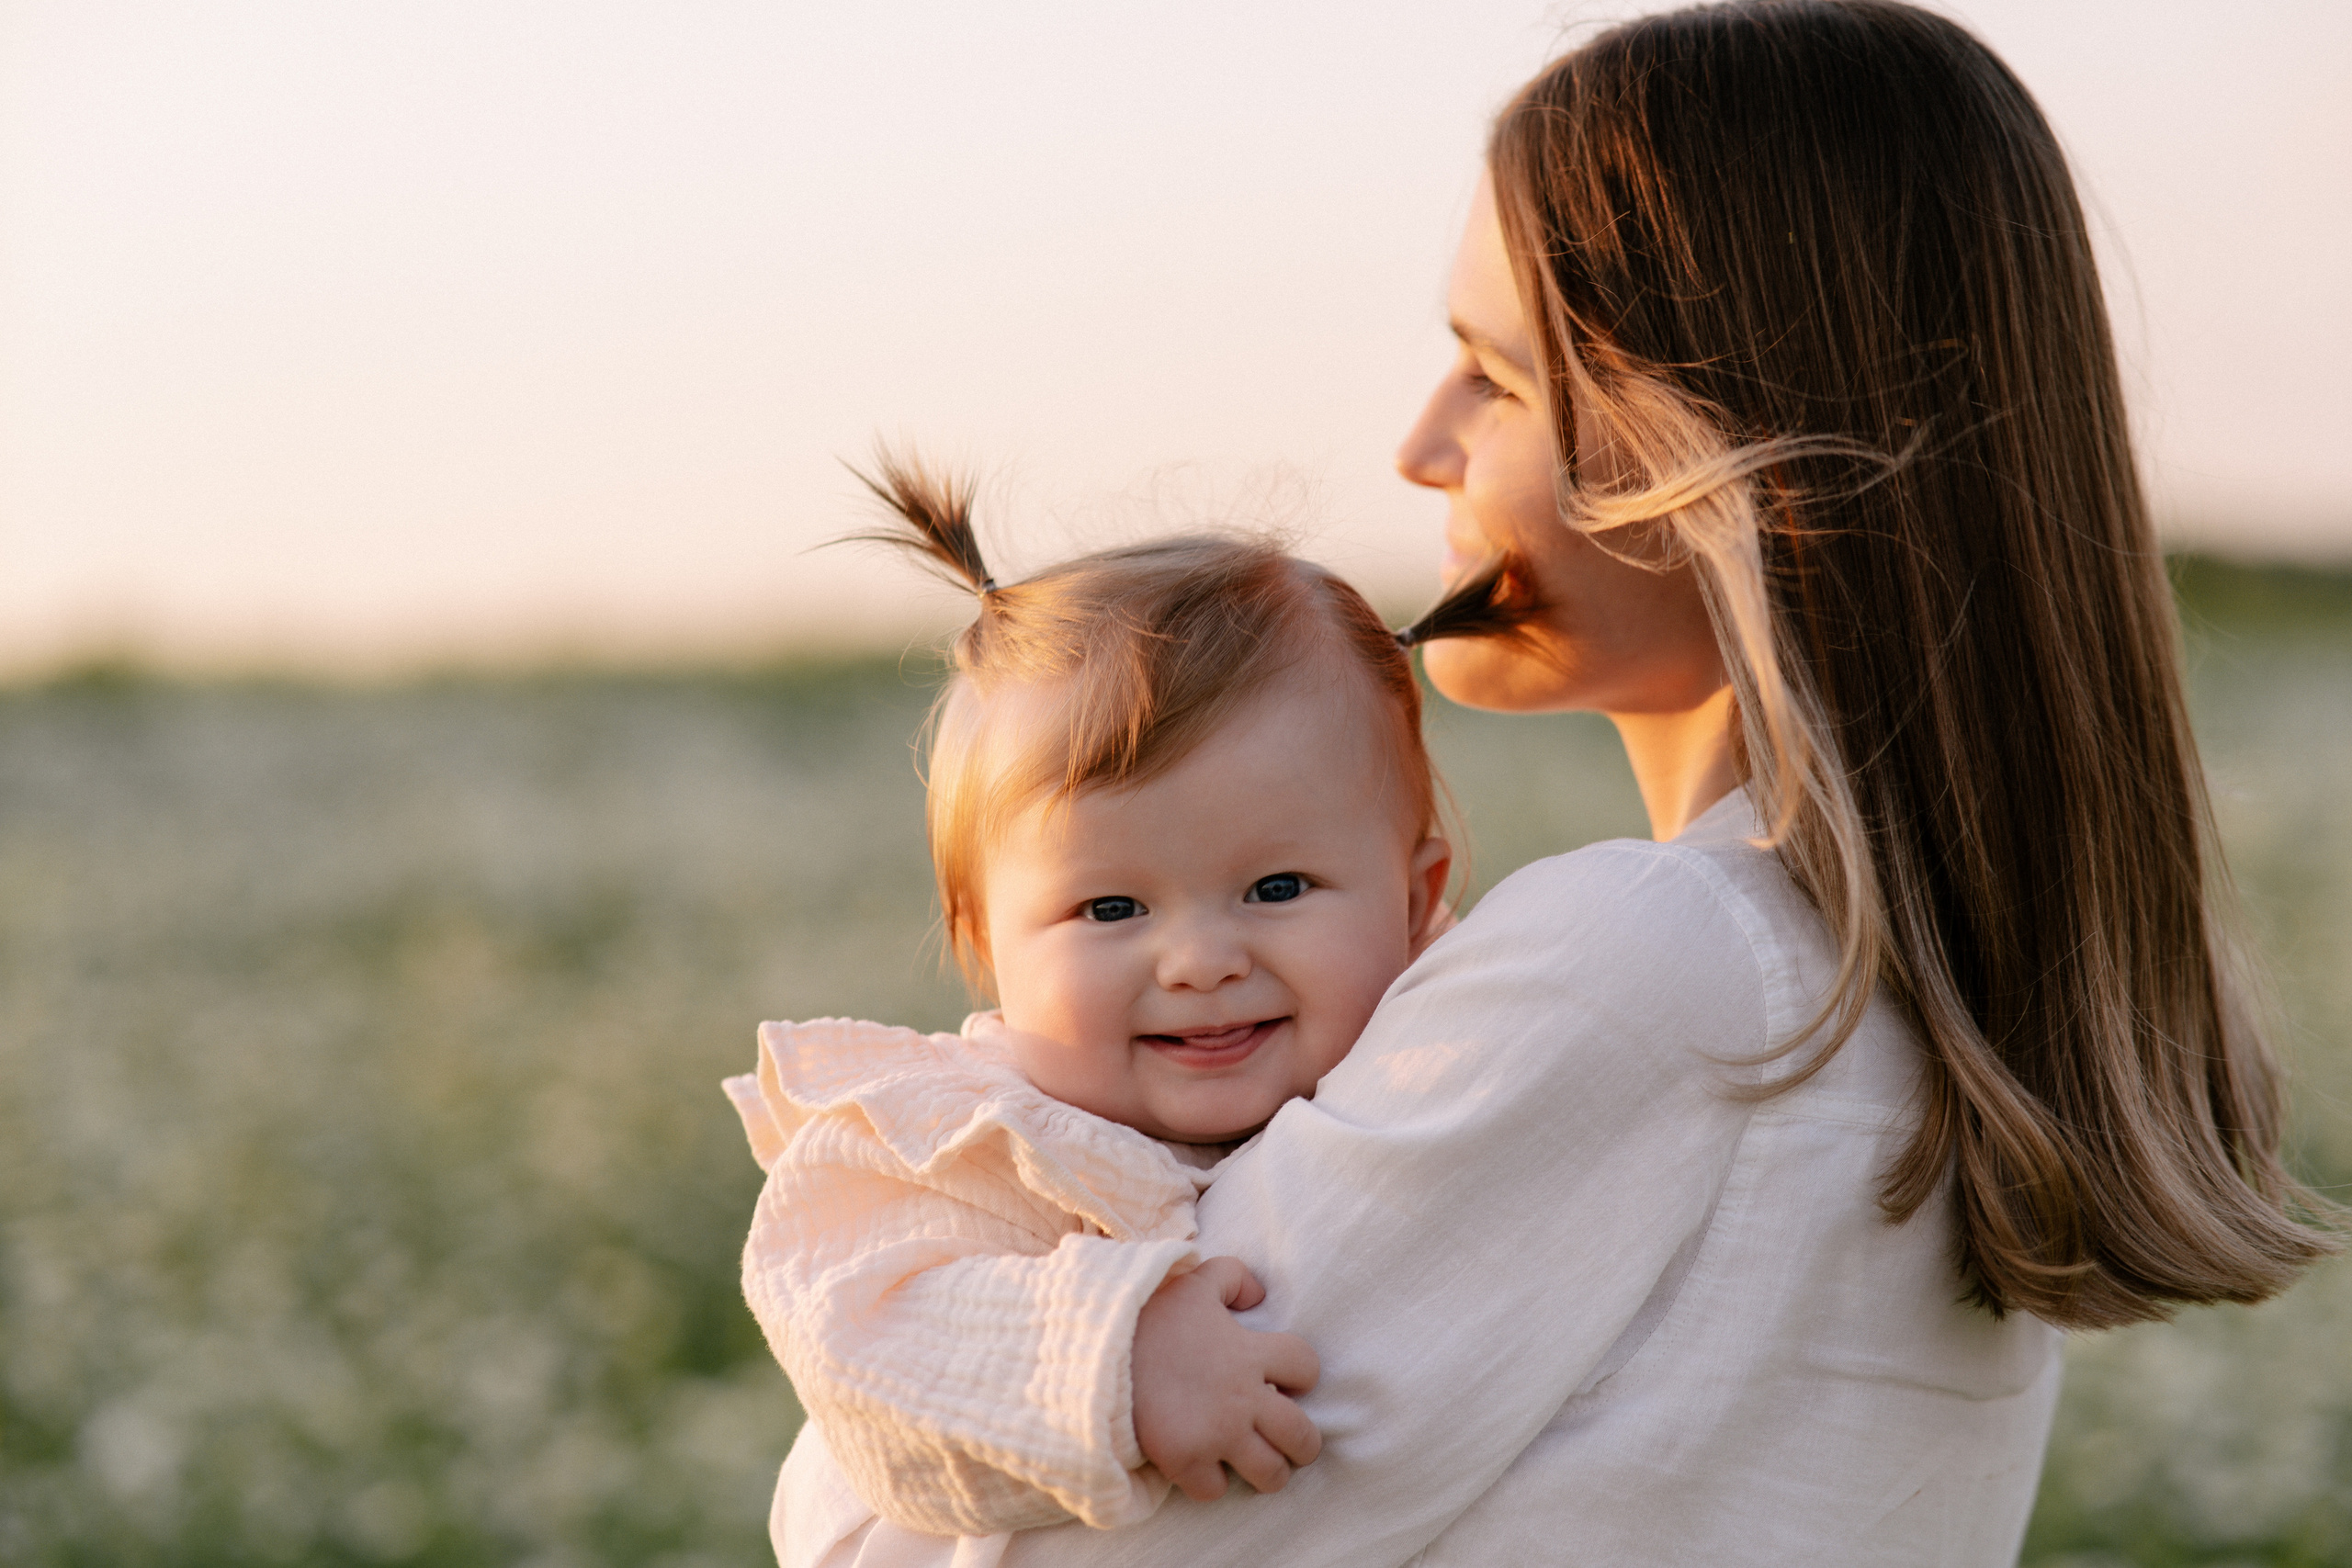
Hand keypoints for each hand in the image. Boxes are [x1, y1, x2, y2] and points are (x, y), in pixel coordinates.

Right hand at [1131, 1256, 1321, 1501]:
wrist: (1095, 1348)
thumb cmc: (1148, 1314)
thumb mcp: (1193, 1281)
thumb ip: (1233, 1277)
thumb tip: (1258, 1296)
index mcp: (1249, 1352)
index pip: (1307, 1368)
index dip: (1301, 1374)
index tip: (1286, 1379)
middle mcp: (1242, 1398)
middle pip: (1302, 1437)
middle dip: (1303, 1443)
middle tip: (1289, 1440)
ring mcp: (1215, 1434)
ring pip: (1271, 1474)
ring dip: (1268, 1470)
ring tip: (1257, 1462)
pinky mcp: (1184, 1460)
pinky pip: (1216, 1490)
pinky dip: (1213, 1482)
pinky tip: (1205, 1466)